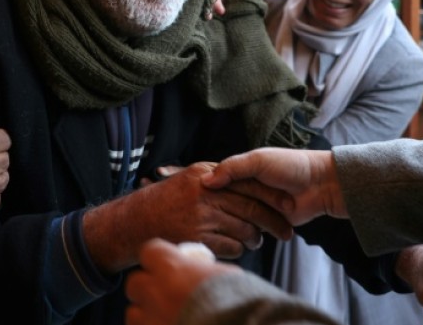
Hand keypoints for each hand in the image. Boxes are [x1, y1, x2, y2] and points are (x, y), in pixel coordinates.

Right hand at [83, 162, 291, 272]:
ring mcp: (200, 214)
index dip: (270, 194)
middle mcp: (205, 191)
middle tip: (286, 230)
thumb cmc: (164, 202)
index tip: (289, 203)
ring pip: (243, 228)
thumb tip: (244, 178)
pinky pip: (229, 246)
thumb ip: (216, 174)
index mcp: (206, 173)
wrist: (133, 222)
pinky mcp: (197, 236)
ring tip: (258, 240)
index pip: (248, 182)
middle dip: (272, 220)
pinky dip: (238, 249)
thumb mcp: (190, 178)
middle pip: (250, 206)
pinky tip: (239, 248)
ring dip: (255, 237)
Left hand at [125, 239, 241, 324]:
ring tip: (165, 317)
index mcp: (173, 268)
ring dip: (146, 314)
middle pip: (135, 283)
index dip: (158, 259)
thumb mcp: (226, 276)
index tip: (167, 265)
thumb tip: (200, 270)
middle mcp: (156, 292)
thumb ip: (204, 270)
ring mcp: (151, 319)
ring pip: (134, 313)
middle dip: (147, 288)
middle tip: (164, 294)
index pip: (149, 251)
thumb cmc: (239, 301)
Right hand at [201, 148, 345, 224]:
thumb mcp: (258, 160)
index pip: (218, 187)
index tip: (206, 200)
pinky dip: (251, 237)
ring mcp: (256, 209)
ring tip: (251, 225)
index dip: (214, 193)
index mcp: (241, 173)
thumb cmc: (290, 166)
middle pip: (228, 208)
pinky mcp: (266, 225)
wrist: (322, 184)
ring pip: (238, 223)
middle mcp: (245, 192)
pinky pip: (250, 235)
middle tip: (237, 212)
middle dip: (234, 210)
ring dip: (245, 226)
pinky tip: (252, 237)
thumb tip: (205, 182)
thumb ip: (232, 168)